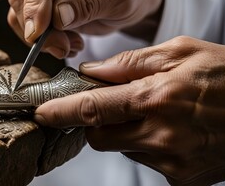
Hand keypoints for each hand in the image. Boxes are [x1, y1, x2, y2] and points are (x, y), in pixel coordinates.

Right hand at [8, 0, 162, 58]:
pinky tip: (66, 42)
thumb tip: (57, 17)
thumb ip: (90, 4)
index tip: (38, 33)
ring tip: (70, 45)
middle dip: (37, 26)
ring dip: (40, 35)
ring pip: (20, 8)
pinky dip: (41, 37)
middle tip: (63, 48)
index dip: (36, 2)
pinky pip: (25, 19)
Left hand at [34, 36, 224, 184]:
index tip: (42, 113)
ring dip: (128, 131)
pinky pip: (147, 162)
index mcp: (156, 99)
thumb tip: (92, 71)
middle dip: (97, 121)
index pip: (91, 109)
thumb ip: (130, 62)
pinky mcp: (182, 180)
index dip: (60, 112)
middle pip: (99, 137)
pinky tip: (173, 131)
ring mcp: (172, 163)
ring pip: (123, 149)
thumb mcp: (181, 52)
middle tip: (117, 103)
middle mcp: (161, 136)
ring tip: (158, 112)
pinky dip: (148, 145)